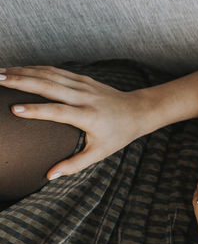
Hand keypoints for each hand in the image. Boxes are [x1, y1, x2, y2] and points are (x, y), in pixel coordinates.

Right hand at [0, 65, 148, 177]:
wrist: (138, 111)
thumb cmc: (118, 135)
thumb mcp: (100, 153)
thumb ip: (74, 164)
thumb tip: (49, 176)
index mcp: (88, 116)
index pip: (58, 111)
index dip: (36, 111)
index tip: (14, 109)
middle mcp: (84, 97)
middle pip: (49, 86)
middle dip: (22, 81)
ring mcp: (83, 85)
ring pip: (50, 74)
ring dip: (23, 71)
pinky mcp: (82, 78)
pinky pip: (56, 71)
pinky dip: (35, 68)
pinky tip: (18, 69)